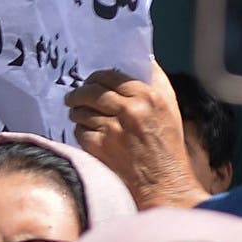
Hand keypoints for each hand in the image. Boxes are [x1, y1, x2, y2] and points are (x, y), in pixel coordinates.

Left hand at [67, 65, 206, 209]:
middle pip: (91, 91)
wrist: (162, 181)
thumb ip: (153, 82)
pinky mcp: (99, 146)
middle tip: (73, 97)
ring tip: (78, 114)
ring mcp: (113, 128)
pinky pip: (79, 131)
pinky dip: (81, 131)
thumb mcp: (169, 107)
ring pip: (81, 111)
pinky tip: (88, 133)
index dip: (96, 77)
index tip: (90, 81)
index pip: (111, 76)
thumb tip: (139, 60)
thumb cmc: (167, 144)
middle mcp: (130, 110)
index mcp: (149, 96)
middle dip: (79, 93)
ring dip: (77, 112)